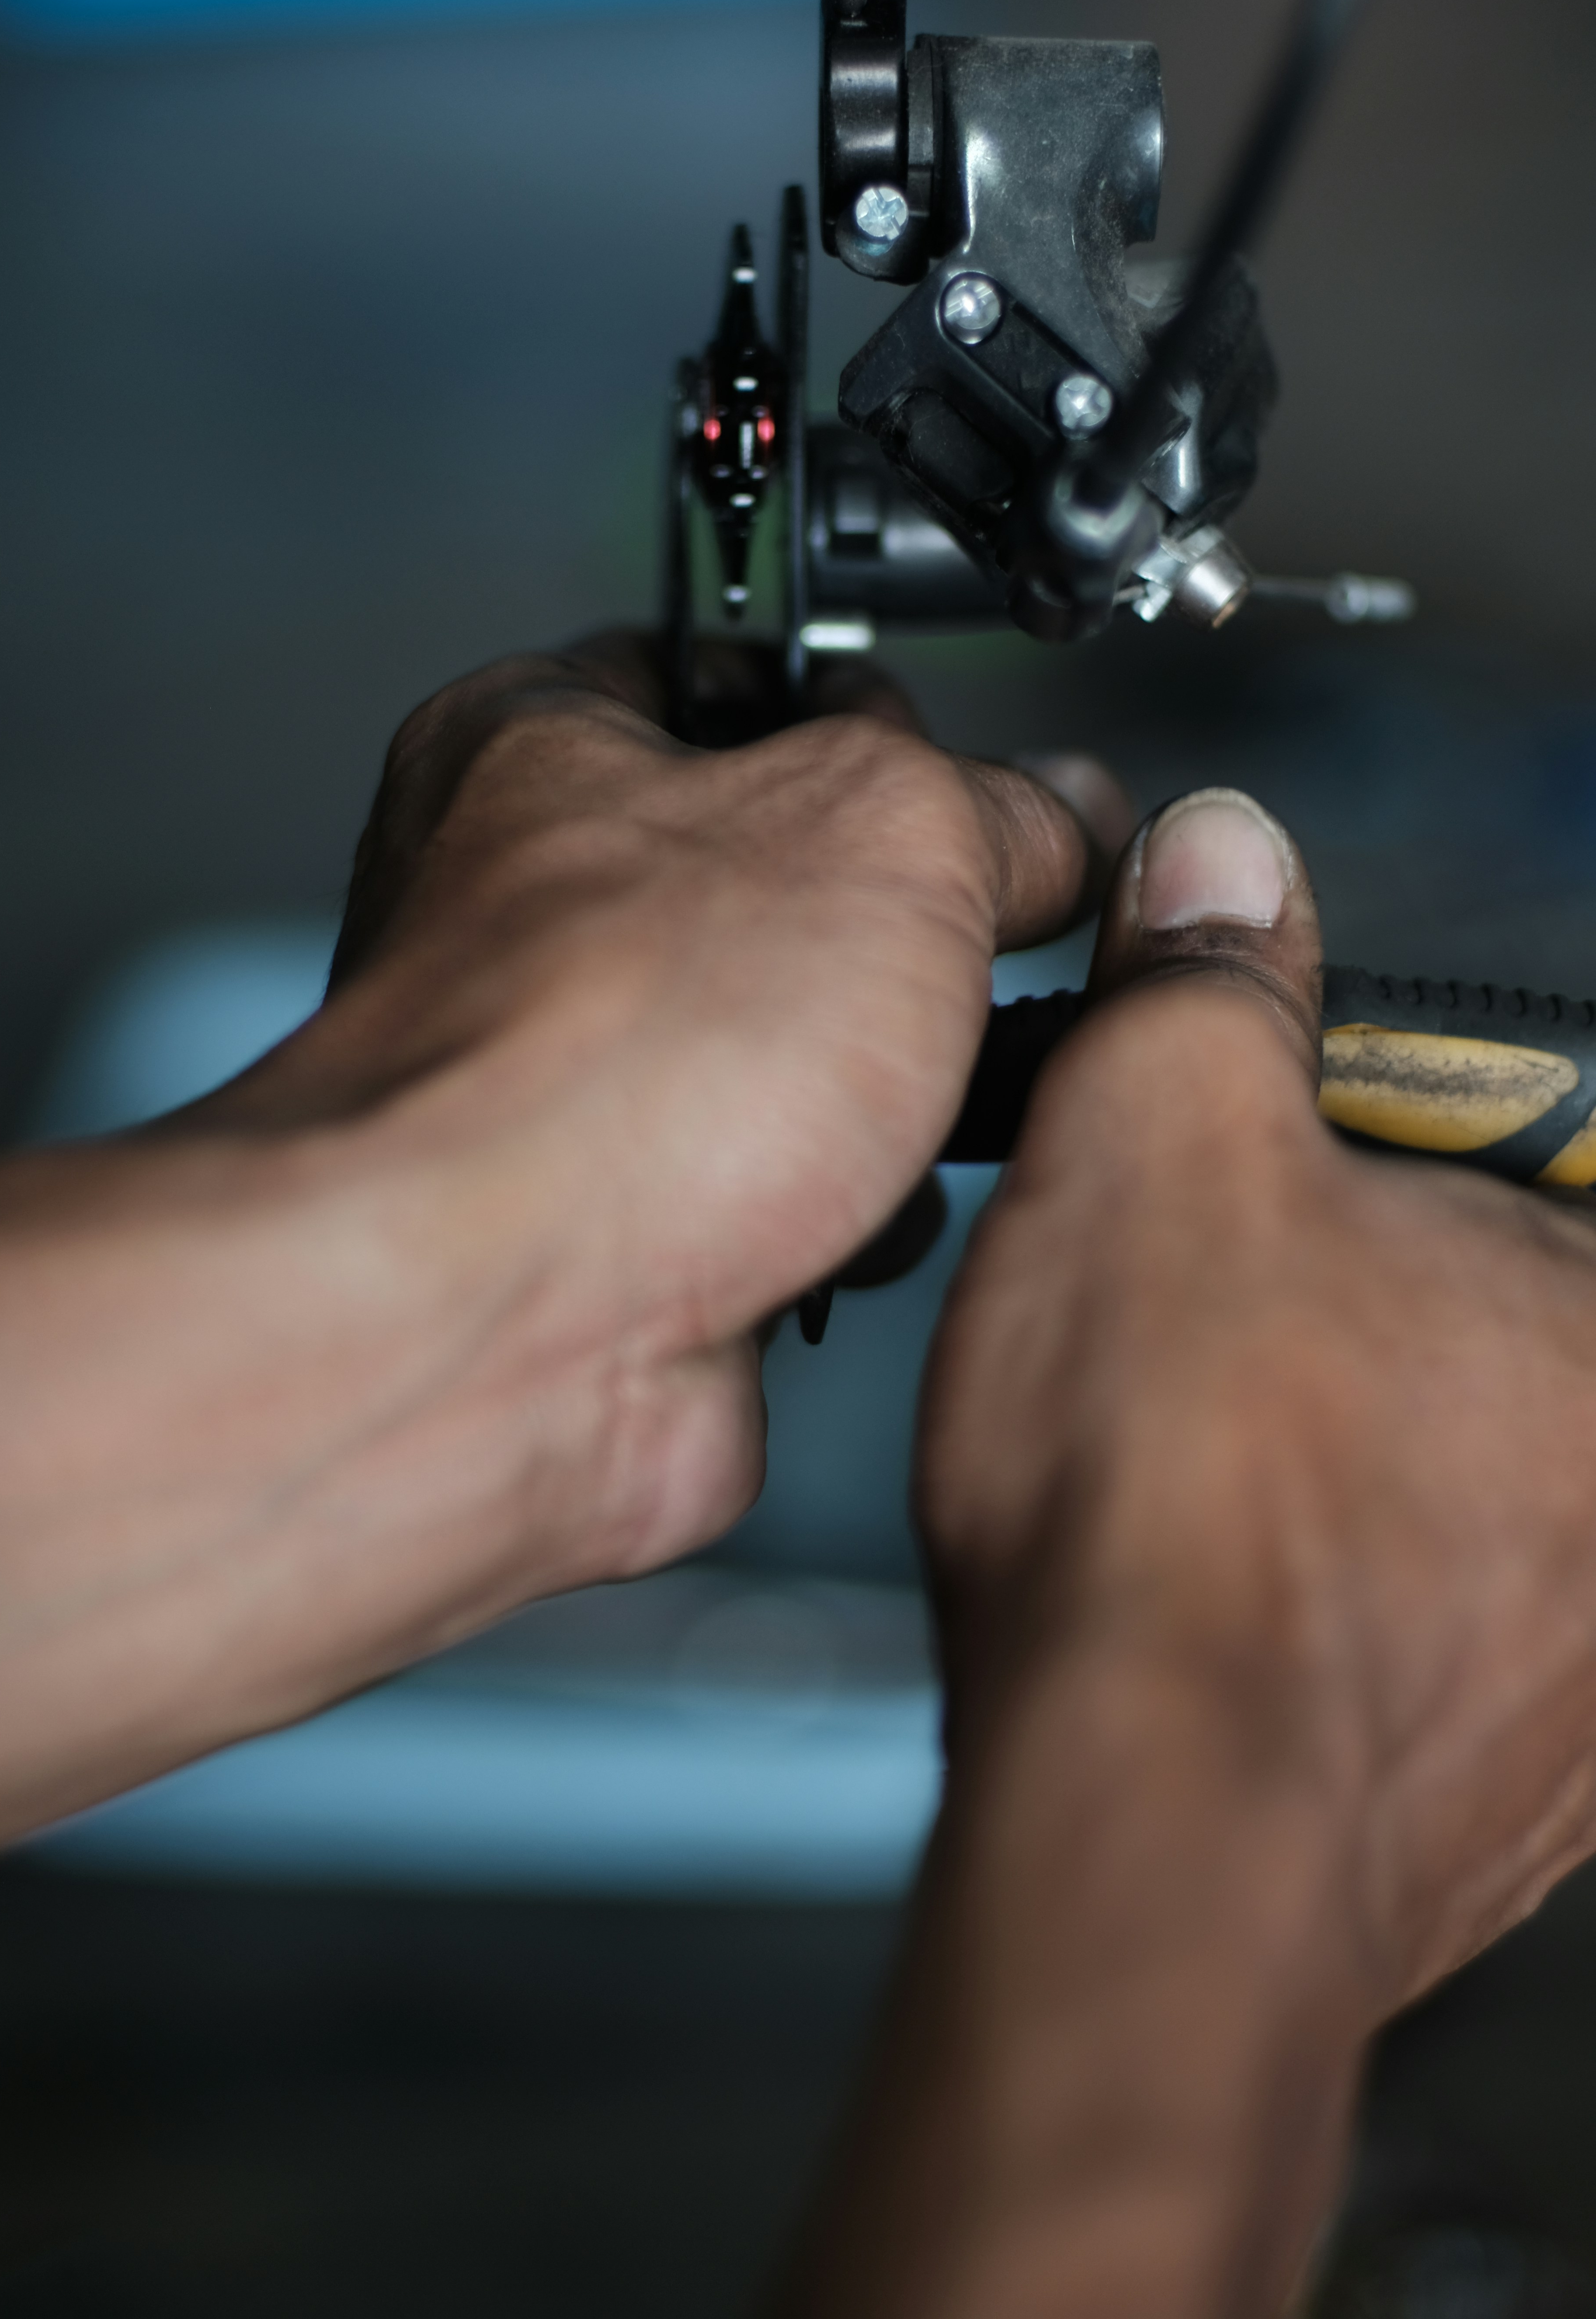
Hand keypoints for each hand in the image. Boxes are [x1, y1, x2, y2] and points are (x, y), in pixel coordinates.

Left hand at [0, 635, 1120, 1906]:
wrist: (506, 1328)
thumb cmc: (603, 1061)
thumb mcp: (887, 830)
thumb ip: (998, 805)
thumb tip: (1058, 820)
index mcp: (539, 746)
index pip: (732, 675)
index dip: (867, 706)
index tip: (964, 756)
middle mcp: (533, 915)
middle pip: (790, 879)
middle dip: (904, 935)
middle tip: (976, 946)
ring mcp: (575, 1086)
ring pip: (805, 1055)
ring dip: (896, 1091)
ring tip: (916, 1099)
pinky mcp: (625, 1233)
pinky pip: (795, 1197)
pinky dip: (851, 1215)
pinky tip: (852, 1216)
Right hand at [783, 787, 1595, 2318]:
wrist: (1146, 1837)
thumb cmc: (1175, 1500)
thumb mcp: (1155, 1138)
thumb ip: (1211, 983)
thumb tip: (1226, 864)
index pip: (1554, 1143)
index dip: (1397, 1127)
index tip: (1297, 1160)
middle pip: (1508, 1325)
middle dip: (1369, 1299)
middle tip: (1226, 1321)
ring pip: (1473, 1489)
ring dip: (1352, 1456)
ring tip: (1207, 1472)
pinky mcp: (1527, 1798)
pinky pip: (1438, 1640)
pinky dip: (1340, 1602)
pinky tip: (1225, 1604)